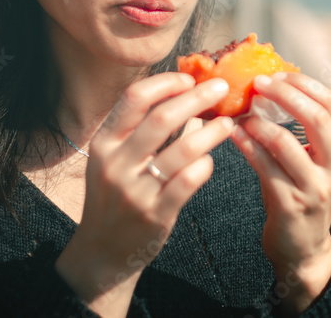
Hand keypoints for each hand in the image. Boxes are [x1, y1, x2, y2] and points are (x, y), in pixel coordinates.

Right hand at [55, 72, 233, 316]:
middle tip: (222, 88)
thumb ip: (144, 131)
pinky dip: (205, 165)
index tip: (190, 79)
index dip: (165, 83)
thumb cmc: (116, 196)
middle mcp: (116, 163)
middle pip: (162, 118)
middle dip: (197, 98)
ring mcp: (135, 191)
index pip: (134, 98)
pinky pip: (189, 181)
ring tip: (228, 123)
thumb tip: (188, 97)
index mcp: (104, 143)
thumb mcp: (117, 160)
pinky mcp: (155, 214)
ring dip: (211, 131)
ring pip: (183, 149)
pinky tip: (210, 161)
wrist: (102, 251)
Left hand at [229, 72, 330, 313]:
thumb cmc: (300, 195)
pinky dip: (246, 146)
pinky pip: (265, 167)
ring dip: (259, 122)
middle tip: (258, 83)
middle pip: (317, 117)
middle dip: (285, 94)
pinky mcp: (291, 205)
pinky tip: (232, 134)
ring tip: (241, 112)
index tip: (277, 74)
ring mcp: (315, 188)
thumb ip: (302, 131)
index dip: (304, 84)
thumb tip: (270, 87)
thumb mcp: (313, 163)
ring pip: (286, 143)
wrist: (303, 252)